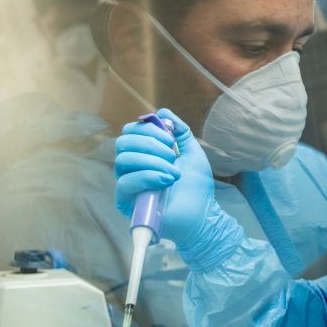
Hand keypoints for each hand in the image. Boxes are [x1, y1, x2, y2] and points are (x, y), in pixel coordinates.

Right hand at [114, 108, 213, 247]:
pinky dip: (147, 177)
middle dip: (150, 143)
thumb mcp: (192, 152)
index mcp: (144, 154)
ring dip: (152, 162)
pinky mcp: (127, 203)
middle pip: (123, 142)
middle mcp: (132, 167)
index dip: (149, 129)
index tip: (171, 139)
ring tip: (174, 172)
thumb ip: (180, 131)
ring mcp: (128, 184)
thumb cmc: (196, 186)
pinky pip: (124, 183)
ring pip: (123, 160)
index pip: (131, 131)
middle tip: (172, 155)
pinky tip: (166, 181)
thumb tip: (163, 112)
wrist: (203, 214)